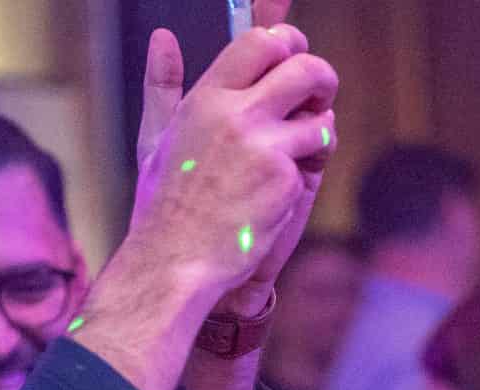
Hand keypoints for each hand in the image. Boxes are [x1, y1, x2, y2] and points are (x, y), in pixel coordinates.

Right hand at [123, 13, 336, 304]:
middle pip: (305, 69)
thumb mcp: (157, 137)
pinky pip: (313, 164)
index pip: (260, 43)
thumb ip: (162, 84)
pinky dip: (303, 177)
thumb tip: (162, 38)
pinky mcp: (285, 181)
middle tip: (318, 96)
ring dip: (318, 135)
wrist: (175, 262)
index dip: (286, 46)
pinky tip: (274, 197)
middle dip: (322, 78)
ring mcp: (264, 148)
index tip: (291, 59)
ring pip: (321, 120)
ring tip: (294, 156)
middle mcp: (237, 115)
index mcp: (206, 99)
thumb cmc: (164, 205)